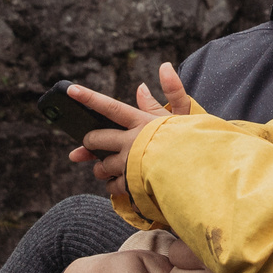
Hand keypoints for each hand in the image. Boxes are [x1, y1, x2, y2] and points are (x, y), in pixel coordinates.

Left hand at [64, 63, 196, 189]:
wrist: (200, 176)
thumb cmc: (193, 143)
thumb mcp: (181, 118)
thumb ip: (162, 100)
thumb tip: (141, 86)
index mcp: (142, 123)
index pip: (111, 107)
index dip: (89, 98)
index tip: (71, 90)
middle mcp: (131, 142)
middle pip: (96, 139)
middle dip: (89, 142)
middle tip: (90, 143)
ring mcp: (129, 164)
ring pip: (101, 166)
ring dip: (102, 168)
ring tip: (112, 167)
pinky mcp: (130, 185)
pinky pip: (112, 186)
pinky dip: (115, 185)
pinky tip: (125, 183)